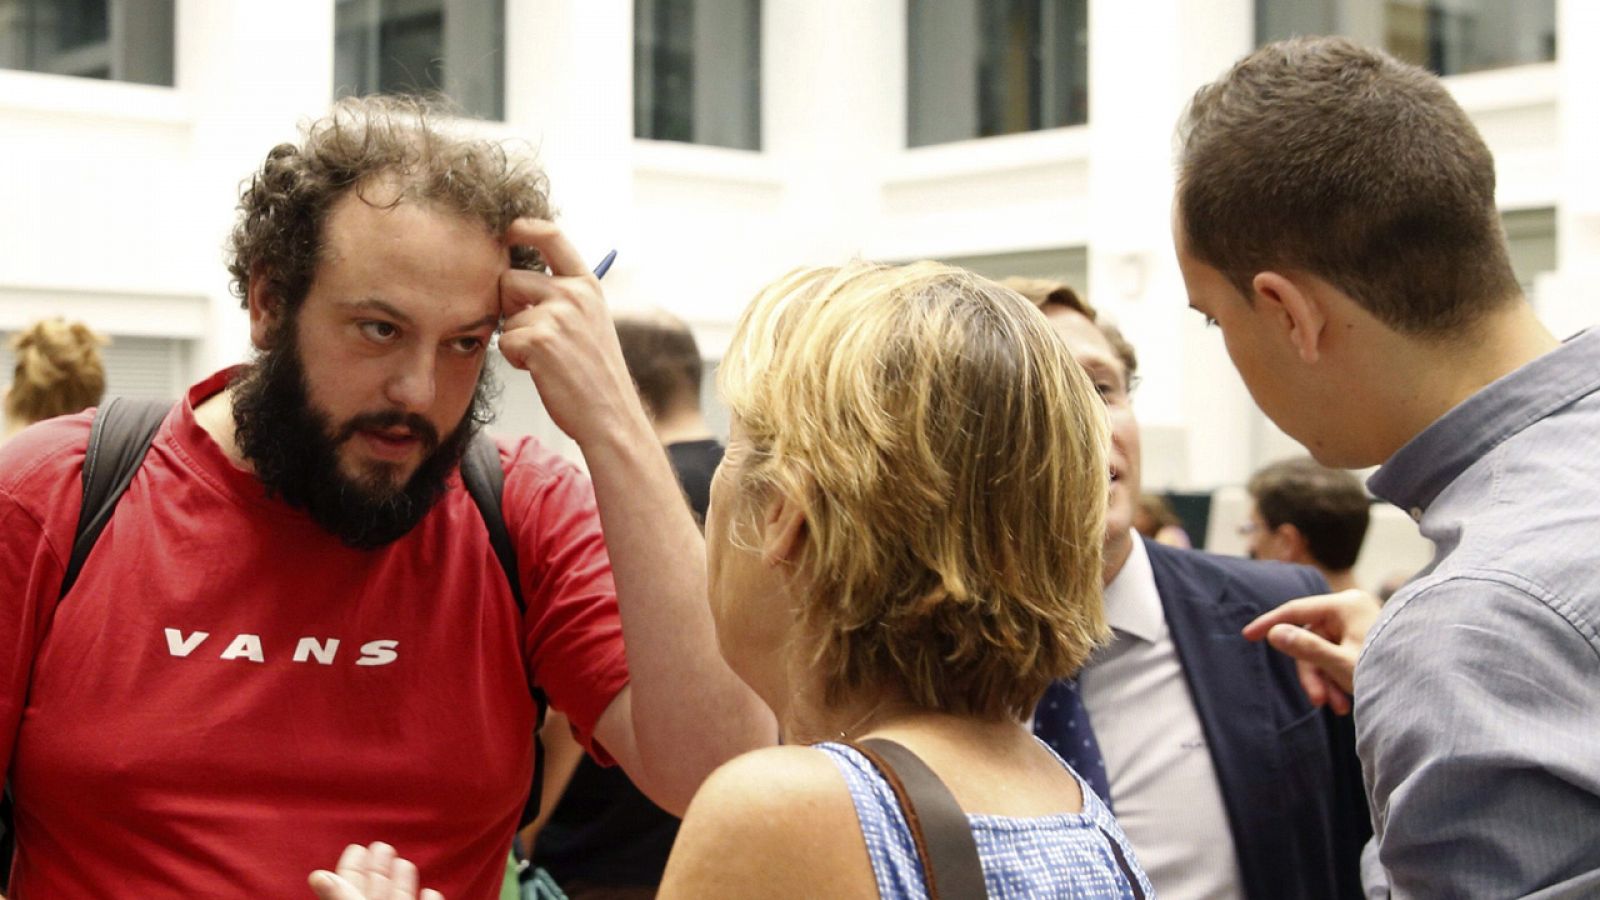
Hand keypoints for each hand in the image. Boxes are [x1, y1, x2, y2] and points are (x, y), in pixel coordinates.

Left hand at [308, 842, 442, 899]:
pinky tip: (432, 891)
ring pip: (401, 899)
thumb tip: (316, 875)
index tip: (356, 847)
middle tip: (381, 845)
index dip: (353, 866)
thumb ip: (341, 897)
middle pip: (376, 890)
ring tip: (404, 862)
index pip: (350, 884)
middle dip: (378, 868)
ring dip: (404, 881)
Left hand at [497, 219, 646, 447]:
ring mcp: (556, 316)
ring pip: (506, 314)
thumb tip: (515, 278)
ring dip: (516, 337)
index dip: (523, 228)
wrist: (610, 415)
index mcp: (587, 285)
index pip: (551, 235)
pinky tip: (543, 371)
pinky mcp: (538, 340)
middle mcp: (573, 294)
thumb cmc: (596, 374)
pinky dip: (517, 359)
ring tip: (546, 358)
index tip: (509, 232)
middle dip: (509, 304)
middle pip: (510, 278)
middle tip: (534, 332)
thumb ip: (563, 296)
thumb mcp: (591, 322)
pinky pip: (505, 340)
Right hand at [1241, 589, 1381, 715]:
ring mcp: (1358, 624)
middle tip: (1318, 701)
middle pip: (1310, 637)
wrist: (1427, 691)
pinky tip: (1344, 700)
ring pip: (1322, 650)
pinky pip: (1336, 655)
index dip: (1270, 623)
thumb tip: (1274, 633)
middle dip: (1312, 672)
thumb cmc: (1387, 672)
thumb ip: (1305, 648)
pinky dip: (1335, 677)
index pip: (1297, 610)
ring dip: (1324, 679)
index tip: (1247, 636)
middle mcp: (1351, 609)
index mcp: (1345, 605)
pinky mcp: (1364, 639)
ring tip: (1337, 707)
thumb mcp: (1340, 663)